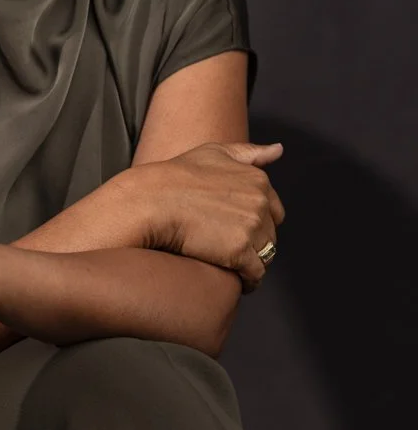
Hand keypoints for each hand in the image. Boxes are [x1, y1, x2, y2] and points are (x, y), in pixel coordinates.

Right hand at [130, 141, 285, 292]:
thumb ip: (249, 152)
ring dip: (253, 261)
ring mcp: (251, 228)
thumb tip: (279, 150)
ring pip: (266, 254)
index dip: (257, 222)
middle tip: (230, 247)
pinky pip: (255, 273)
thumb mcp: (213, 152)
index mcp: (258, 180)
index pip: (274, 211)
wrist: (151, 201)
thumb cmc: (175, 176)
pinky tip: (235, 279)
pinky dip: (248, 280)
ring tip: (232, 265)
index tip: (237, 228)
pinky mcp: (239, 252)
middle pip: (271, 234)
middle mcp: (260, 203)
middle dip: (256, 242)